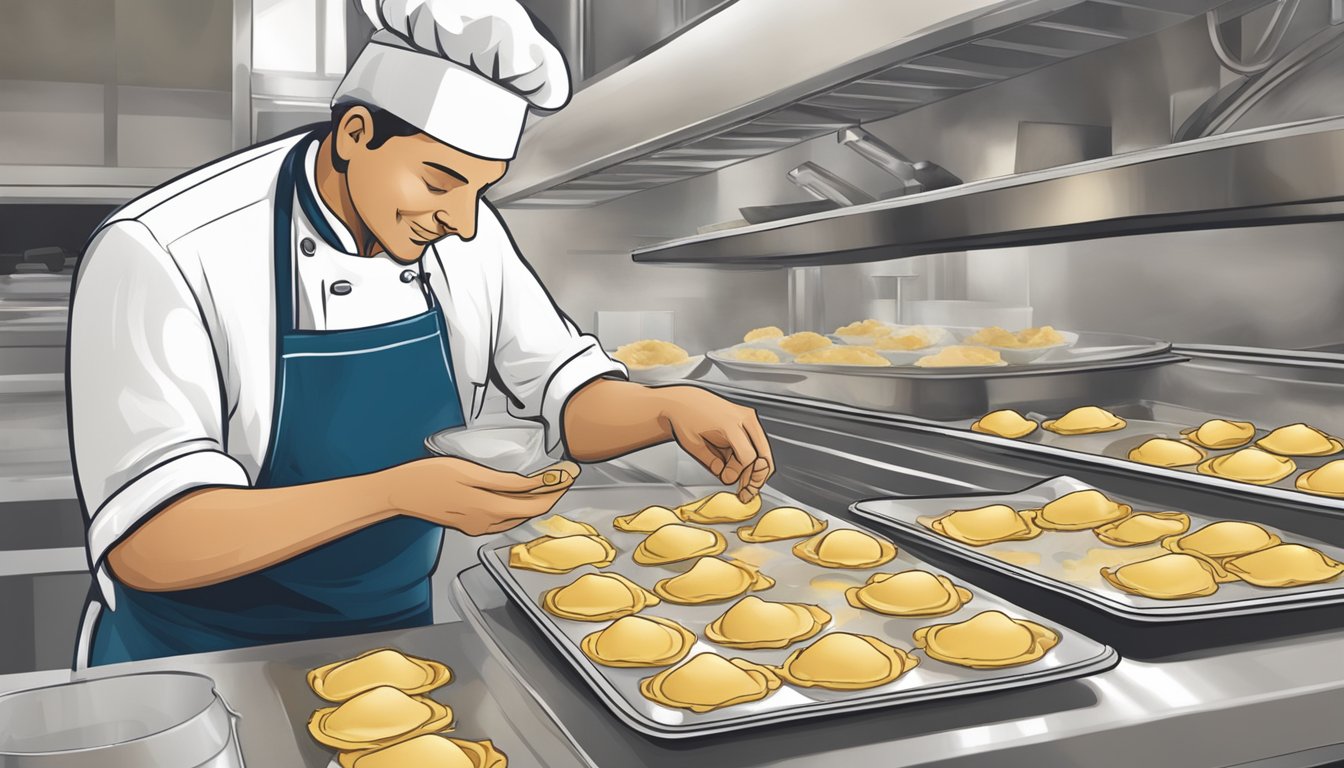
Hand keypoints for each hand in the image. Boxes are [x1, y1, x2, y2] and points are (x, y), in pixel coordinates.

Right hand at [382, 457, 574, 535]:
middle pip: (528, 513)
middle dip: (550, 497)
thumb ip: (503, 481)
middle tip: (564, 479)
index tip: (569, 476)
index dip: (555, 490)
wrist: (400, 492)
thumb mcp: (470, 472)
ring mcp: (477, 526)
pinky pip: (501, 519)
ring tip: (549, 486)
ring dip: (534, 504)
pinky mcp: (469, 524)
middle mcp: (486, 523)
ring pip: (515, 518)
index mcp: (488, 509)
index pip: (534, 504)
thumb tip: (532, 483)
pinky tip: (519, 498)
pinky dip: (516, 509)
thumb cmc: (428, 478)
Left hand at [659, 386, 773, 500]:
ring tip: (743, 482)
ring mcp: (748, 417)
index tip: (733, 483)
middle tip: (748, 491)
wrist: (682, 400)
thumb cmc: (684, 417)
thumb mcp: (694, 445)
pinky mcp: (748, 418)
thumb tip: (728, 477)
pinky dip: (752, 458)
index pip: (748, 458)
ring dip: (755, 468)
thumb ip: (714, 464)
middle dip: (757, 477)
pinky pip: (757, 444)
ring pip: (764, 451)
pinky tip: (739, 467)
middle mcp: (744, 418)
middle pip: (763, 455)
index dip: (741, 475)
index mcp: (730, 424)